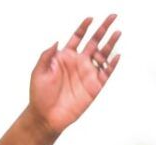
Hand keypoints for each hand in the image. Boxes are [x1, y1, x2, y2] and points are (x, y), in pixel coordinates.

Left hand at [28, 15, 120, 134]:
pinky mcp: (94, 86)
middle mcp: (78, 63)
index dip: (84, 27)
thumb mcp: (38, 72)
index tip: (90, 18)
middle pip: (94, 41)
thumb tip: (57, 41)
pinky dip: (112, 64)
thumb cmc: (39, 95)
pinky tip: (117, 55)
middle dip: (103, 28)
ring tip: (117, 32)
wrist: (45, 117)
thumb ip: (46, 55)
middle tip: (112, 16)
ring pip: (103, 55)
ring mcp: (87, 74)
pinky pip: (106, 73)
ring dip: (110, 43)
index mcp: (65, 57)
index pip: (77, 37)